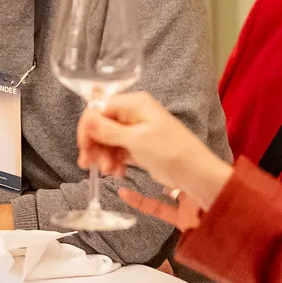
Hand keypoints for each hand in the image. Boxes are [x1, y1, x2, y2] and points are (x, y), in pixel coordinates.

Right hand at [76, 92, 230, 228]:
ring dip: (106, 158)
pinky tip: (118, 177)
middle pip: (104, 127)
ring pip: (111, 143)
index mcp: (136, 105)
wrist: (198, 176)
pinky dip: (117, 164)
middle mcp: (137, 117)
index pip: (100, 109)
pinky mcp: (144, 152)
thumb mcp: (136, 139)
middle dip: (96, 146)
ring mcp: (140, 134)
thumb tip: (87, 119)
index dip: (88, 129)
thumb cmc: (171, 152)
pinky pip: (122, 156)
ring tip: (111, 173)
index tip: (83, 148)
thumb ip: (108, 130)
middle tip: (91, 166)